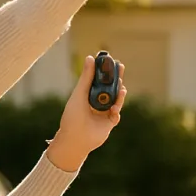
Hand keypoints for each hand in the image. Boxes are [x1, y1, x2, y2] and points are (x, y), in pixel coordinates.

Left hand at [47, 55, 127, 171]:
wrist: (75, 138)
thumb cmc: (73, 116)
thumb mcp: (80, 93)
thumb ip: (86, 77)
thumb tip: (90, 58)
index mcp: (87, 95)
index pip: (98, 80)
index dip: (105, 71)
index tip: (110, 60)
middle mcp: (96, 102)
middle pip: (109, 88)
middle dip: (116, 78)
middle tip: (121, 67)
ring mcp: (103, 112)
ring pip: (116, 99)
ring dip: (119, 93)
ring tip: (121, 87)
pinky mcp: (109, 122)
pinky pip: (117, 113)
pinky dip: (117, 109)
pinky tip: (115, 107)